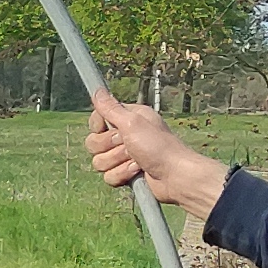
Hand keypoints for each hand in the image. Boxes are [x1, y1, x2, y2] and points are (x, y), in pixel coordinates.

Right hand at [85, 85, 228, 220]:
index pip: (97, 119)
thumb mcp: (133, 122)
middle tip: (129, 146)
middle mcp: (125, 135)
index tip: (112, 129)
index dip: (99, 127)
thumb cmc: (158, 146)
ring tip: (136, 160)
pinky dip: (122, 175)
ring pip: (99, 161)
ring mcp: (123, 156)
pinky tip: (137, 172)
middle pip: (93, 143)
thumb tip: (97, 90)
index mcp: (127, 118)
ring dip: (118, 162)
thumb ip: (111, 108)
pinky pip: (108, 176)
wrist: (174, 175)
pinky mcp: (124, 173)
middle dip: (110, 147)